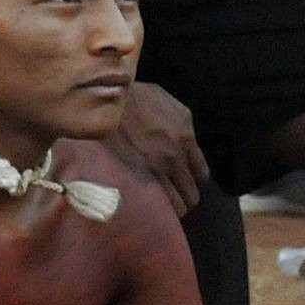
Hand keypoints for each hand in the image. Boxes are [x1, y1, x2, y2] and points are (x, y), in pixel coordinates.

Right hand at [107, 83, 206, 212]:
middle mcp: (174, 157)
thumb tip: (186, 140)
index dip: (192, 181)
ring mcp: (154, 168)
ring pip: (174, 205)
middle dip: (183, 197)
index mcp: (186, 138)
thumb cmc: (134, 96)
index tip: (183, 181)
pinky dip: (153, 208)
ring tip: (158, 206)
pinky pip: (152, 202)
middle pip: (190, 194)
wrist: (103, 99)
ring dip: (169, 208)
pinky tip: (145, 206)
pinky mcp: (134, 175)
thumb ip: (183, 124)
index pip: (201, 175)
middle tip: (171, 196)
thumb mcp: (168, 102)